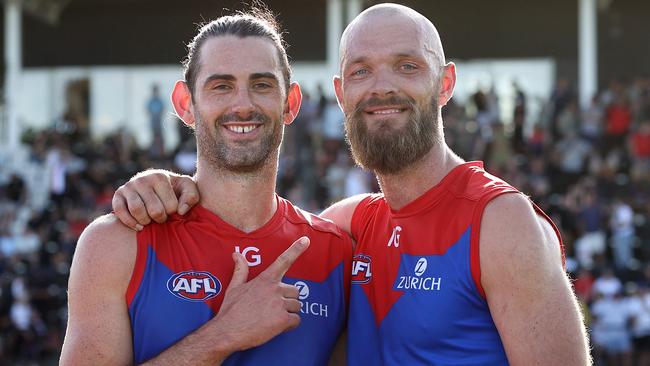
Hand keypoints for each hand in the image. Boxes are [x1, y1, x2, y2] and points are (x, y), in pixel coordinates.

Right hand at [112, 169, 198, 229]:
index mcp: (160, 177)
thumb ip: (191, 196)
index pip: (170, 206)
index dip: (173, 213)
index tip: (172, 211)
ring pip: (137, 211)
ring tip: (151, 221)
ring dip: (146, 221)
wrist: (155, 185)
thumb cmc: (174, 189)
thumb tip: (181, 211)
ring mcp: (128, 186)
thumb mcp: (187, 188)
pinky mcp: (117, 195)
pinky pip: (120, 212)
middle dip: (160, 219)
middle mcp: (142, 179)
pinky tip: (139, 226)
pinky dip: (130, 222)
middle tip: (161, 217)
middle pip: (154, 210)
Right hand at [212, 236, 309, 351]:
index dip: (296, 249)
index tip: (306, 240)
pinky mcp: (283, 319)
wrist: (227, 332)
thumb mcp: (234, 287)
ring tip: (273, 318)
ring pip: (297, 306)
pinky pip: (296, 320)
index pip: (283, 261)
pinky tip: (277, 327)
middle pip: (295, 291)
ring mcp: (279, 304)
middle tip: (273, 309)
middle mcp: (274, 289)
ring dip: (289, 313)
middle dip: (288, 300)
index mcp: (265, 279)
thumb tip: (236, 254)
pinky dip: (290, 325)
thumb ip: (240, 270)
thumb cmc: (230, 310)